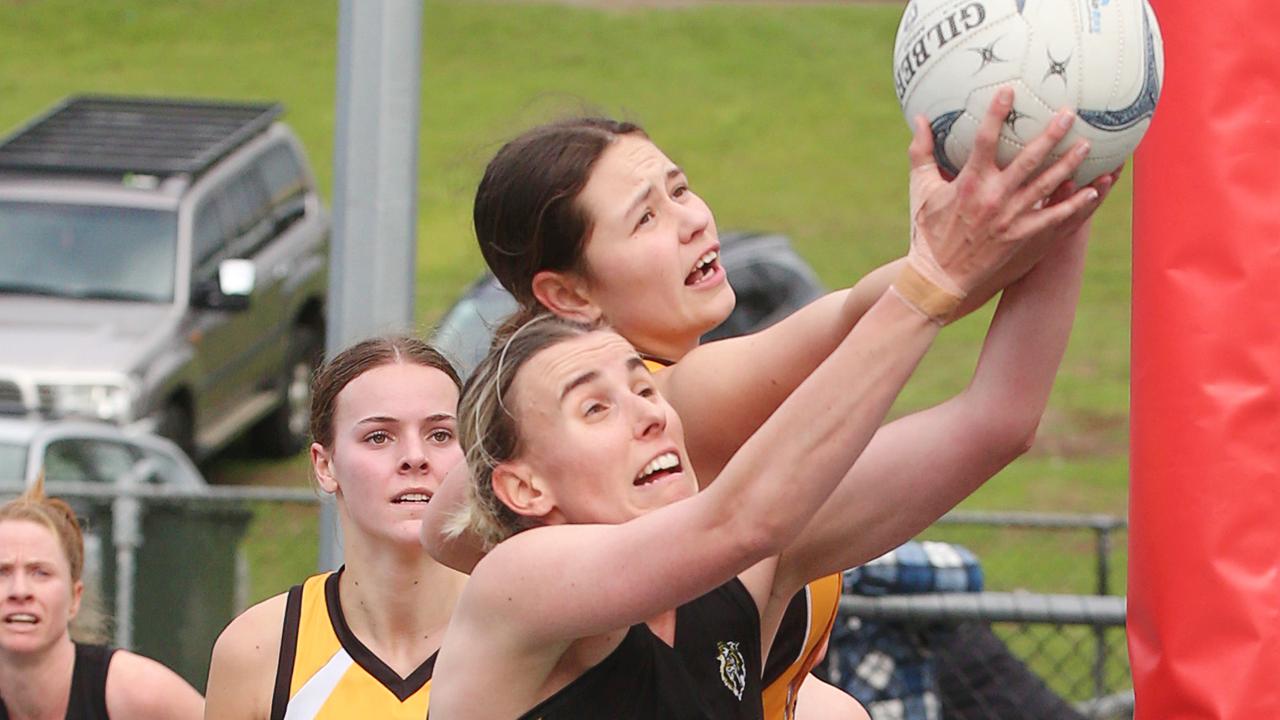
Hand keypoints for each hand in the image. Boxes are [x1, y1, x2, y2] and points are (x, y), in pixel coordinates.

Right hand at [906, 87, 1103, 296]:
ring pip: (1048, 184)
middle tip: (1069, 113)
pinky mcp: (1024, 238)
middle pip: (1029, 158)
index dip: (998, 113)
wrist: (938, 281)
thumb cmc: (927, 234)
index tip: (1010, 90)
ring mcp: (1012, 218)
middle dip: (1051, 134)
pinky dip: (1075, 204)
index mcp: (968, 182)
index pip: (986, 139)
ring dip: (1070, 163)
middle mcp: (994, 197)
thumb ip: (920, 153)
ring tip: (1087, 145)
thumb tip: (918, 119)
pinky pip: (1056, 217)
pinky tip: (1093, 191)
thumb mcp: (919, 191)